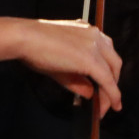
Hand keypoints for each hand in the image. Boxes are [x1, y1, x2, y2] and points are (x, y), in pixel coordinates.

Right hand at [0, 17, 122, 116]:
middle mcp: (94, 35)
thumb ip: (78, 80)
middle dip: (112, 83)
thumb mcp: (60, 66)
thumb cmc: (35, 47)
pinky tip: (111, 106)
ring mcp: (94, 45)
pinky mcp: (91, 59)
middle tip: (106, 99)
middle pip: (113, 62)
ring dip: (111, 92)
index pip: (106, 53)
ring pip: (112, 72)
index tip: (105, 86)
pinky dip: (111, 95)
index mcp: (86, 31)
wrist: (25, 37)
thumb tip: (91, 93)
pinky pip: (107, 81)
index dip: (108, 72)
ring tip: (104, 107)